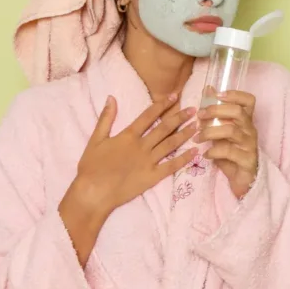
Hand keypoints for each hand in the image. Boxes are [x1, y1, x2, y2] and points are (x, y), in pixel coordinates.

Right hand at [71, 94, 198, 214]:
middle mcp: (142, 146)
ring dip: (185, 134)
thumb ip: (106, 118)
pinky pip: (171, 166)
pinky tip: (195, 152)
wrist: (93, 192)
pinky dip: (184, 159)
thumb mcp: (95, 140)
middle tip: (193, 109)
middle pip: (164, 128)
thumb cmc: (91, 166)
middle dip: (179, 117)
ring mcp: (149, 162)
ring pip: (171, 144)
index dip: (162, 105)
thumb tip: (111, 97)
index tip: (174, 96)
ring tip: (197, 125)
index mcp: (128, 135)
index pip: (149, 116)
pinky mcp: (153, 177)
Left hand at [196, 90, 258, 197]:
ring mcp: (250, 145)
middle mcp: (250, 130)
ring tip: (198, 138)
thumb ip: (215, 113)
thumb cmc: (230, 153)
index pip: (249, 101)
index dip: (234, 94)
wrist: (242, 180)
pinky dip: (214, 151)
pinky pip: (229, 152)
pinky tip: (205, 154)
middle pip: (238, 112)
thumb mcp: (221, 132)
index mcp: (245, 121)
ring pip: (231, 130)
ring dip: (210, 132)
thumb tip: (207, 89)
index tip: (217, 95)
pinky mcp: (247, 160)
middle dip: (215, 111)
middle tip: (199, 115)